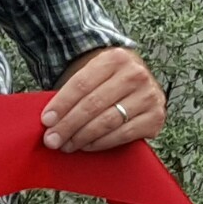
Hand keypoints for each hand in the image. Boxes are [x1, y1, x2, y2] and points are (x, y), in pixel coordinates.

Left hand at [41, 47, 164, 151]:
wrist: (136, 78)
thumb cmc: (106, 79)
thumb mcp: (91, 73)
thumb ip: (73, 91)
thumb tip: (50, 120)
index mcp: (114, 58)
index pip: (81, 84)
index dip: (61, 104)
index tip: (46, 121)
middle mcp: (135, 75)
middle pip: (93, 104)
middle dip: (68, 125)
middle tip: (52, 139)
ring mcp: (149, 96)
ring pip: (108, 121)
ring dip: (83, 137)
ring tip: (66, 145)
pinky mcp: (156, 117)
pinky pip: (124, 134)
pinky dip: (102, 143)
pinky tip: (87, 145)